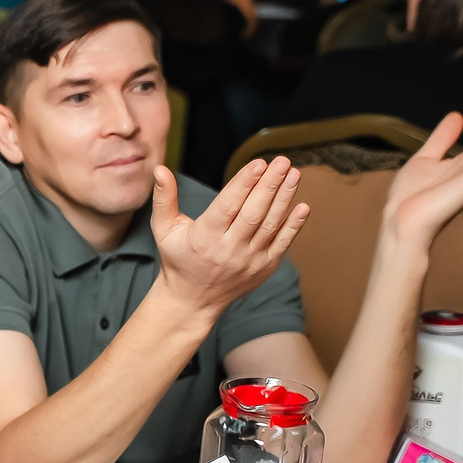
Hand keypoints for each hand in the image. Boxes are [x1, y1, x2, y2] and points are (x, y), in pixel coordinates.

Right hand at [150, 158, 308, 318]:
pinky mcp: (263, 268)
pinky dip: (294, 226)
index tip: (259, 163)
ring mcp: (248, 260)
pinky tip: (303, 206)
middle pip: (253, 213)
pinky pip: (282, 244)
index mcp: (204, 237)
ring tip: (294, 174)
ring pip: (270, 225)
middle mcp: (228, 249)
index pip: (228, 205)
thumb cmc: (178, 258)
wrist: (193, 300)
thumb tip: (160, 169)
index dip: (244, 183)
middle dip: (270, 185)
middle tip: (281, 161)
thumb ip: (164, 198)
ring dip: (284, 199)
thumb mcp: (164, 229)